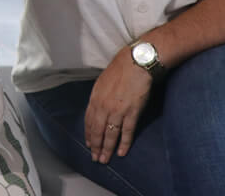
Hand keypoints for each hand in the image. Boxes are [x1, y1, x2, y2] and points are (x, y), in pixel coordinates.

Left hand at [84, 45, 153, 163]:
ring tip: (105, 160)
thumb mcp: (102, 83)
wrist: (135, 64)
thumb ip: (99, 97)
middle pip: (97, 131)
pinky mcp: (131, 113)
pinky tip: (121, 153)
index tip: (89, 144)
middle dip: (95, 146)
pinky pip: (127, 132)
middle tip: (95, 159)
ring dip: (107, 149)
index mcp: (95, 98)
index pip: (89, 121)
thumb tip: (97, 107)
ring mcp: (117, 111)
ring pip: (110, 135)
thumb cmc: (119, 70)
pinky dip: (124, 144)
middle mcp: (103, 107)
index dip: (89, 134)